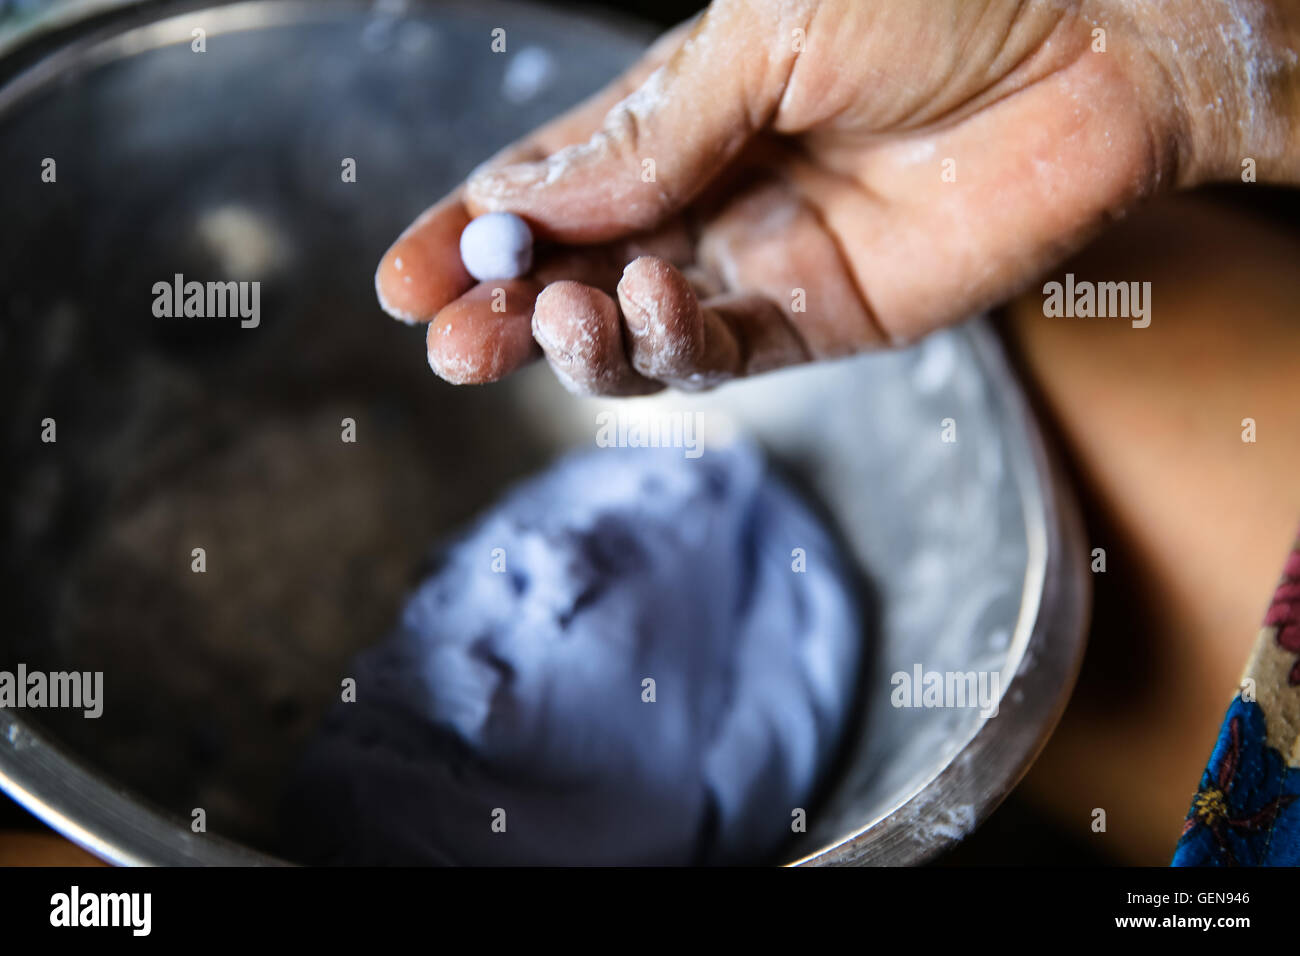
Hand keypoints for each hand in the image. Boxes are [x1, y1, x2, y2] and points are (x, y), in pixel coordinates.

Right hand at [375, 0, 1297, 394]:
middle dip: (506, 306)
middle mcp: (710, 193)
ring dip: (576, 335)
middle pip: (576, 271)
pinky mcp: (823, 320)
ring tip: (551, 317)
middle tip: (451, 337)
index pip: (554, 185)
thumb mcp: (763, 34)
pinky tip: (648, 305)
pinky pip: (719, 354)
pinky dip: (668, 344)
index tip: (406, 277)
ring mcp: (761, 263)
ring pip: (634, 329)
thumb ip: (652, 127)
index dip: (473, 229)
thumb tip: (530, 194)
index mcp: (682, 112)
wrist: (1096, 36)